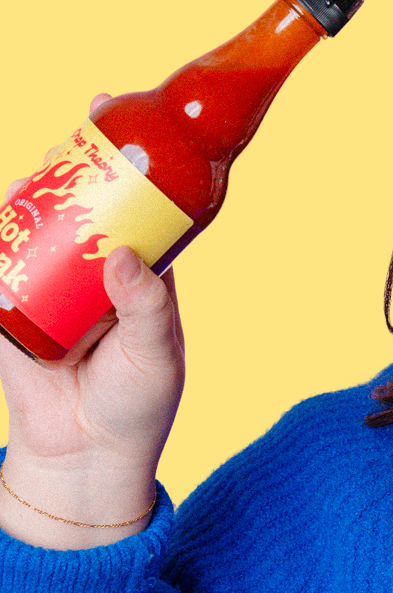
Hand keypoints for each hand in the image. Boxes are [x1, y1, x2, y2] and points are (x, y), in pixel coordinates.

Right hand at [0, 94, 184, 548]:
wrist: (86, 454)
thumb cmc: (138, 401)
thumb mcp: (156, 351)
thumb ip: (146, 305)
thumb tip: (126, 254)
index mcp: (141, 272)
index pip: (136, 206)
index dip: (127, 163)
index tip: (112, 116)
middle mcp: (95, 270)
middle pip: (80, 204)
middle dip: (71, 167)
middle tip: (67, 145)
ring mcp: (50, 284)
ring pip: (35, 224)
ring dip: (30, 192)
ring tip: (36, 174)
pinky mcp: (10, 305)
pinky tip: (0, 209)